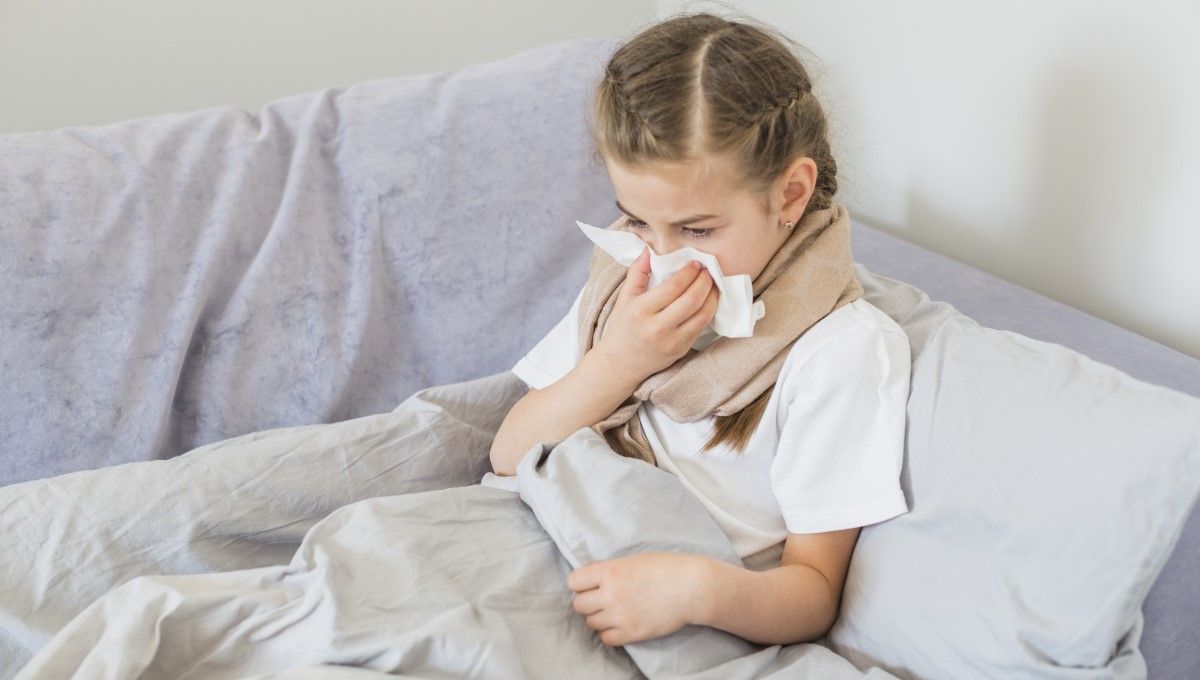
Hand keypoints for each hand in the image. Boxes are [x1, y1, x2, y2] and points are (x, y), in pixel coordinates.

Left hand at [567, 551, 708, 646]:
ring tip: (614, 611)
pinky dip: (610, 633)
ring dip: (599, 618)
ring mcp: (620, 615)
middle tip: (601, 599)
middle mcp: (611, 594)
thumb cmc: (665, 568)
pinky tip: (620, 624)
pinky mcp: (632, 633)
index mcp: (610, 572)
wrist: (691, 587)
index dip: (580, 583)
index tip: (589, 585)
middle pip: (579, 605)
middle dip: (588, 602)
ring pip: (591, 623)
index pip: (573, 582)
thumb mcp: (633, 560)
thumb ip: (609, 568)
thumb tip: (589, 574)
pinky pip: (606, 638)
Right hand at [593, 247, 718, 383]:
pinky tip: (708, 300)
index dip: (688, 273)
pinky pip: (701, 327)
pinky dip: (708, 311)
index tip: (695, 263)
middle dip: (704, 281)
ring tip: (712, 284)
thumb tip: (649, 248)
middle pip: (692, 300)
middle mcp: (658, 327)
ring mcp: (672, 341)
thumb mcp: (625, 298)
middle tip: (707, 270)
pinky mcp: (681, 350)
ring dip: (712, 296)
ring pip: (703, 315)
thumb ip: (638, 271)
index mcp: (641, 311)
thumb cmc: (621, 328)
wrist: (619, 363)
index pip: (673, 287)